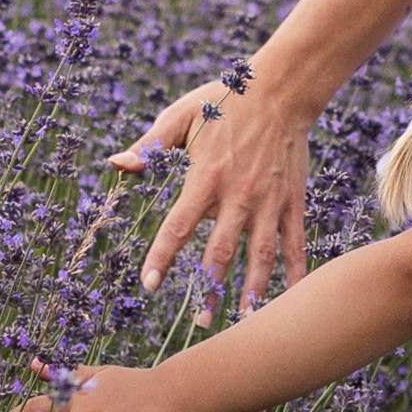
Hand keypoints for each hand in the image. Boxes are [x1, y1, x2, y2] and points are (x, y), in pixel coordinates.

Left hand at [112, 79, 309, 318]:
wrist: (282, 89)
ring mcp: (268, 201)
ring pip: (260, 256)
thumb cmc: (225, 100)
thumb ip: (149, 145)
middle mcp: (238, 196)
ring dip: (252, 290)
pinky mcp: (292, 202)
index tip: (149, 286)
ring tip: (245, 320)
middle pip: (221, 252)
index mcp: (205, 178)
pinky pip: (294, 242)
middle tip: (200, 323)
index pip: (178, 227)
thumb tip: (116, 165)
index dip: (162, 258)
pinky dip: (295, 271)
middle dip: (209, 290)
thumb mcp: (180, 116)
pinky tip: (292, 295)